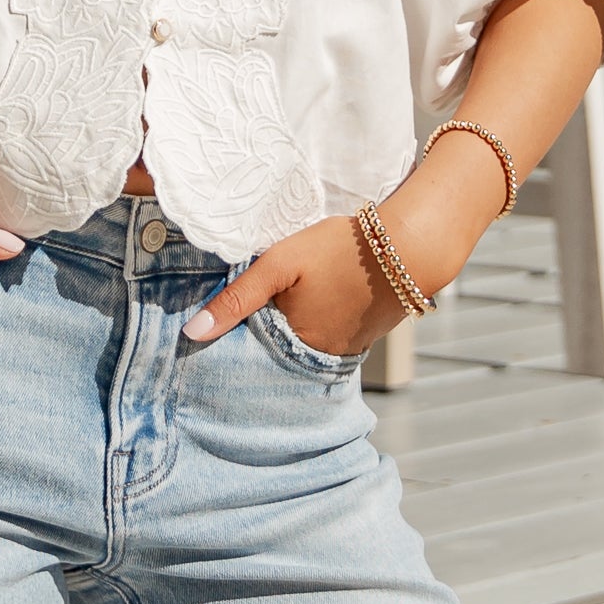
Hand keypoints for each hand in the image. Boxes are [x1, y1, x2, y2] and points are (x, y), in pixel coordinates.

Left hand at [187, 137, 505, 355]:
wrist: (412, 246)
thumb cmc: (341, 248)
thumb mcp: (280, 264)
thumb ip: (236, 298)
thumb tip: (191, 334)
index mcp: (295, 342)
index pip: (252, 349)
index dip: (237, 334)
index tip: (221, 324)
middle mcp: (320, 356)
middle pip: (280, 349)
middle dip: (265, 335)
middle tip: (257, 308)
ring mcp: (347, 348)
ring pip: (306, 343)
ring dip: (294, 328)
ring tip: (290, 301)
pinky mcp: (367, 336)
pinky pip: (332, 336)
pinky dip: (321, 323)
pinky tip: (320, 302)